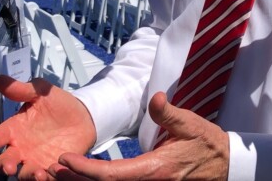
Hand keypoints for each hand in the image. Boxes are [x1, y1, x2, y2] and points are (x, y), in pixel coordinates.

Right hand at [0, 77, 96, 179]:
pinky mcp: (51, 168)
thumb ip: (22, 89)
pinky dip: (46, 178)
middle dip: (4, 166)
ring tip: (38, 172)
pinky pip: (45, 177)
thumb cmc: (58, 104)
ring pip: (23, 174)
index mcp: (15, 128)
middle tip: (10, 167)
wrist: (84, 116)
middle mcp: (21, 147)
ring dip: (27, 175)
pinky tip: (51, 172)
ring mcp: (35, 159)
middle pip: (5, 161)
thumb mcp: (41, 92)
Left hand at [56, 92, 228, 180]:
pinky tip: (81, 177)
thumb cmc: (206, 143)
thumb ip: (170, 113)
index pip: (113, 174)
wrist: (224, 165)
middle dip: (75, 180)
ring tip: (57, 173)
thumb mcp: (190, 124)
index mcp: (155, 169)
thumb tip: (156, 98)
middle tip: (47, 169)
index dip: (86, 169)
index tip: (65, 160)